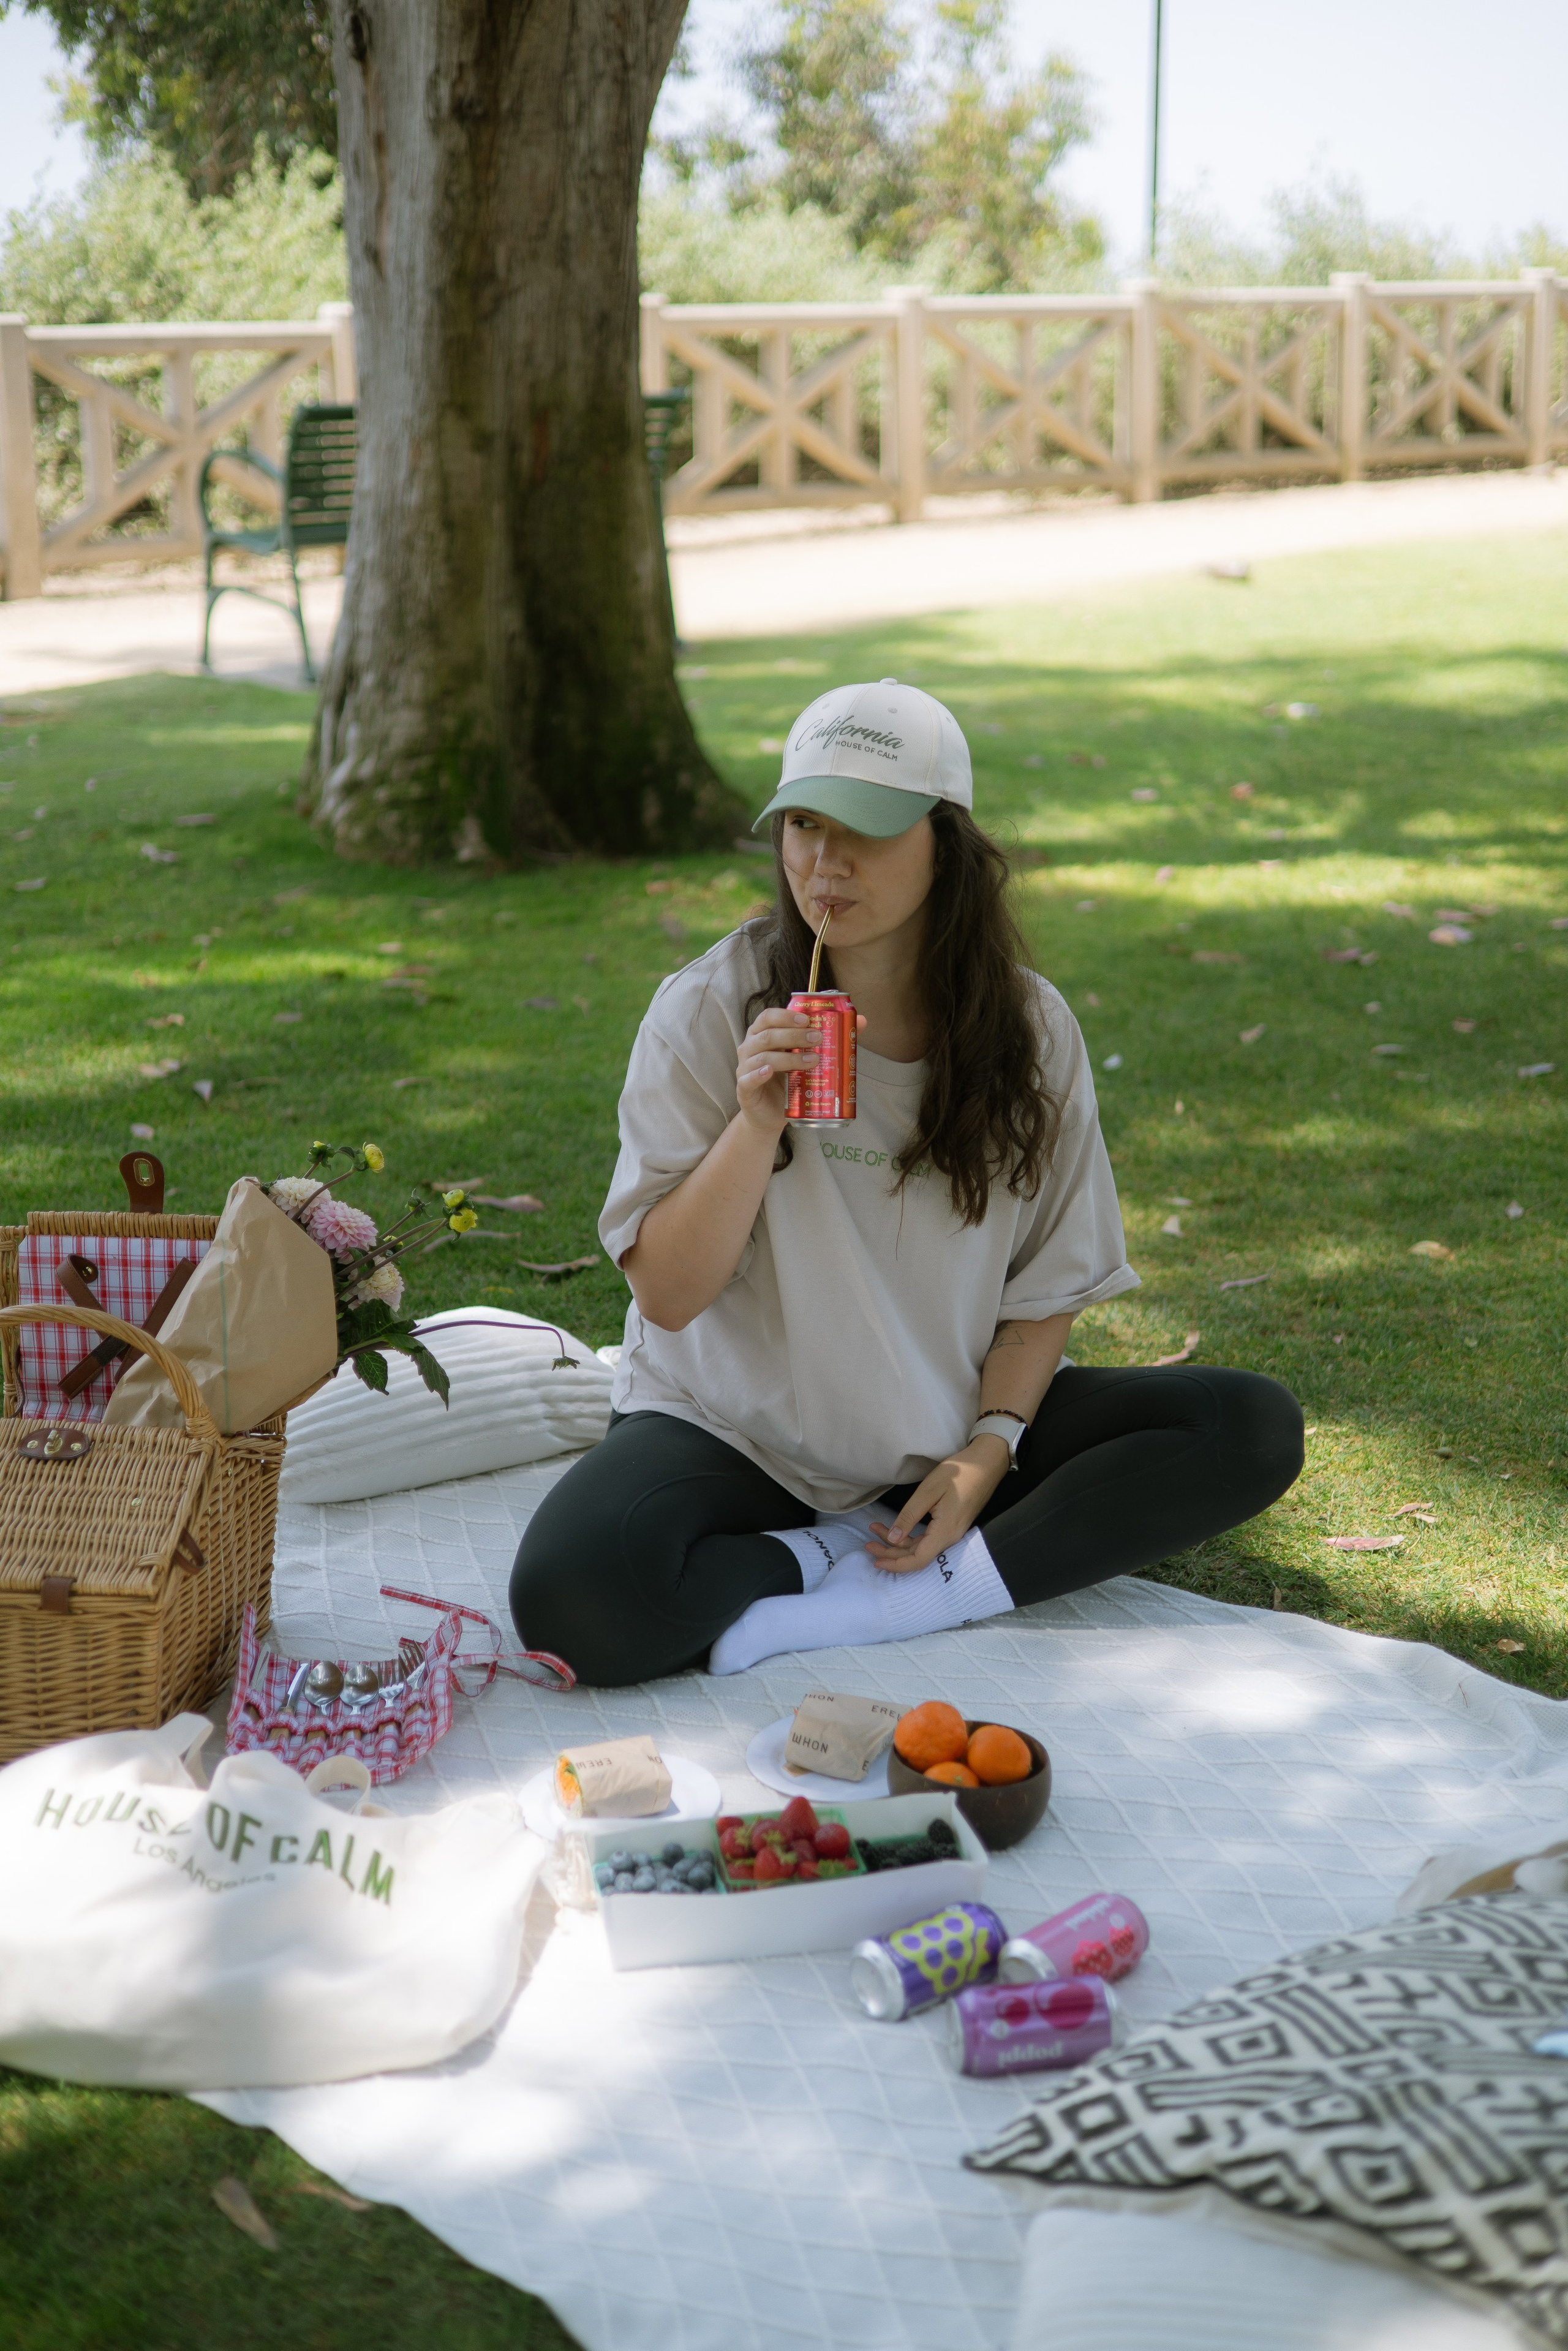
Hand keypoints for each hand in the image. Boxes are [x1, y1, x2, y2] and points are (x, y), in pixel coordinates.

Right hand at [734, 1005, 867, 1134]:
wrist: (771, 1115)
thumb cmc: (788, 1082)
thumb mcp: (806, 1058)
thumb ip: (829, 1039)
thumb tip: (862, 1021)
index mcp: (762, 1035)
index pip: (769, 1017)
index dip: (786, 1015)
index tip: (808, 1020)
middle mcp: (750, 1048)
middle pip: (768, 1035)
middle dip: (794, 1035)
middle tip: (818, 1039)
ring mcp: (744, 1068)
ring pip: (763, 1056)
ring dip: (789, 1057)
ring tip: (812, 1060)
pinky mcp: (744, 1089)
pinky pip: (748, 1078)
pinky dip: (759, 1073)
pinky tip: (771, 1071)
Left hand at [864, 1437, 1010, 1573]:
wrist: (986, 1464)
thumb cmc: (959, 1473)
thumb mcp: (928, 1491)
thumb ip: (909, 1516)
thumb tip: (893, 1539)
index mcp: (945, 1531)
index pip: (918, 1560)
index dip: (896, 1564)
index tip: (876, 1562)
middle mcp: (950, 1537)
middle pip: (917, 1555)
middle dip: (890, 1552)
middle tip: (868, 1543)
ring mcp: (952, 1532)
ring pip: (921, 1546)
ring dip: (898, 1542)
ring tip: (876, 1529)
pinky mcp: (951, 1525)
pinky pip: (928, 1538)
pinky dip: (909, 1535)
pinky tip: (896, 1527)